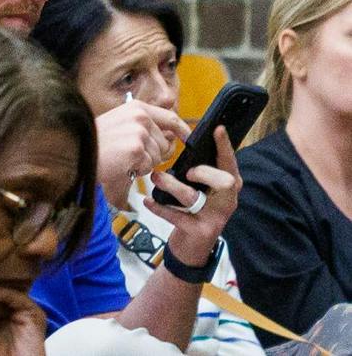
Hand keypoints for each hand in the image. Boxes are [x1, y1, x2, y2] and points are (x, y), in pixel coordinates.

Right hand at [94, 100, 190, 206]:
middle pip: (166, 143)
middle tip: (132, 155)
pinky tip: (121, 163)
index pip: (171, 118)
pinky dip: (136, 170)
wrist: (76, 150)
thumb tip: (171, 138)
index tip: (187, 140)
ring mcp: (139, 132)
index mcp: (136, 108)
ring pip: (158, 157)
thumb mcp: (121, 124)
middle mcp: (140, 116)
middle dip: (155, 154)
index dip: (183, 131)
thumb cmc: (96, 141)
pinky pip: (148, 166)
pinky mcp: (136, 148)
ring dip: (143, 162)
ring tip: (123, 157)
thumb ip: (145, 127)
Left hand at [143, 126, 241, 270]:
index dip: (225, 146)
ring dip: (172, 185)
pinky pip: (177, 216)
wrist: (192, 248)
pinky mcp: (199, 232)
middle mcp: (226, 202)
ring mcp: (215, 218)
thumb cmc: (193, 210)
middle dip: (205, 172)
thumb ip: (197, 168)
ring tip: (156, 177)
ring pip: (194, 198)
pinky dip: (159, 207)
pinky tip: (147, 200)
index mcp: (228, 187)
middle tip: (188, 172)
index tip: (218, 129)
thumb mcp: (200, 188)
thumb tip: (178, 137)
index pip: (230, 163)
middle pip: (226, 182)